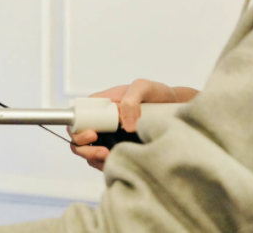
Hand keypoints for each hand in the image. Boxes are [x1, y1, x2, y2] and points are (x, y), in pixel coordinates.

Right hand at [69, 80, 198, 170]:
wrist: (174, 108)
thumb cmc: (156, 94)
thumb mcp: (143, 87)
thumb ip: (131, 100)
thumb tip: (124, 125)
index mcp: (100, 104)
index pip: (78, 116)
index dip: (78, 128)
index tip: (93, 135)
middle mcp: (100, 120)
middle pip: (78, 136)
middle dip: (83, 147)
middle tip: (101, 151)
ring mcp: (107, 135)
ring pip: (87, 151)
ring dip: (93, 158)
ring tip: (108, 157)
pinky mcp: (116, 147)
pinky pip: (102, 160)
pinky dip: (103, 165)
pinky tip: (115, 162)